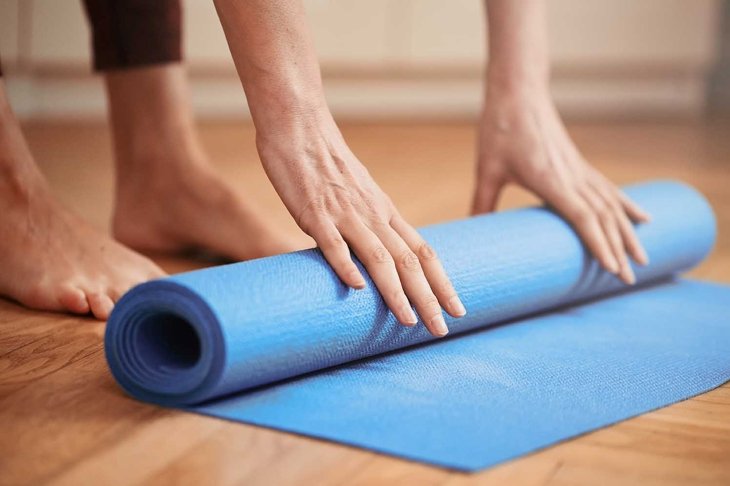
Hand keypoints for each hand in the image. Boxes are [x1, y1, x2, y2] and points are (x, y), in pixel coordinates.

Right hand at [256, 108, 465, 335]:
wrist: (301, 128)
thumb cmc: (326, 163)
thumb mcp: (359, 195)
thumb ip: (369, 223)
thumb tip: (375, 256)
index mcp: (385, 212)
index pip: (423, 252)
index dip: (442, 282)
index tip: (457, 309)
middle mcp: (373, 215)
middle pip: (409, 261)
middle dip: (428, 298)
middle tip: (442, 329)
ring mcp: (345, 214)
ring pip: (379, 256)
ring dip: (396, 291)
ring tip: (409, 321)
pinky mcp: (314, 212)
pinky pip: (333, 242)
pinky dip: (346, 265)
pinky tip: (356, 288)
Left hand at [472, 85, 649, 283]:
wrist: (518, 91)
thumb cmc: (500, 128)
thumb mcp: (487, 169)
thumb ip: (482, 203)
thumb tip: (472, 232)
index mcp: (550, 179)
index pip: (582, 217)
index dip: (598, 243)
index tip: (612, 269)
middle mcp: (572, 175)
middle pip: (603, 217)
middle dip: (618, 250)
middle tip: (628, 281)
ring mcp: (580, 169)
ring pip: (612, 205)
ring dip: (628, 233)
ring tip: (644, 258)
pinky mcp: (579, 164)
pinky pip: (610, 189)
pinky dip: (627, 206)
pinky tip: (644, 219)